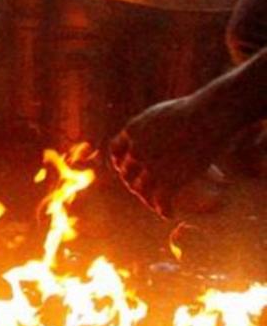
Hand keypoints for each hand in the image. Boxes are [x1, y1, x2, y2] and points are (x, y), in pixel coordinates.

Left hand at [108, 94, 229, 217]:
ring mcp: (151, 167)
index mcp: (133, 130)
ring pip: (142, 189)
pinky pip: (161, 201)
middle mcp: (137, 149)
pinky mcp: (169, 180)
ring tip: (155, 204)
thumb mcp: (165, 114)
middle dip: (133, 182)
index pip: (116, 150)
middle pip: (127, 172)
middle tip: (142, 190)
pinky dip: (164, 210)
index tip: (124, 168)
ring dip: (148, 199)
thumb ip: (155, 127)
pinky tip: (169, 214)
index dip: (120, 161)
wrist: (209, 117)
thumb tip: (162, 135)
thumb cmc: (195, 110)